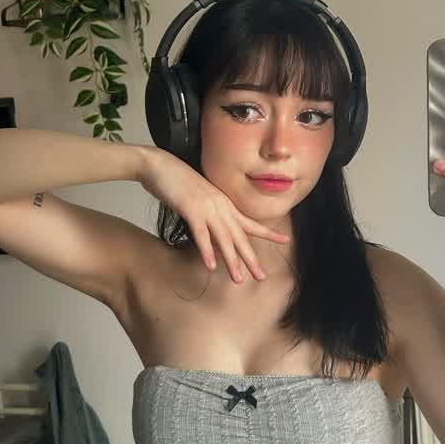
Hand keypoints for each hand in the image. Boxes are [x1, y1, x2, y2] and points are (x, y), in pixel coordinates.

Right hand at [138, 147, 290, 283]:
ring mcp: (207, 207)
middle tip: (261, 277)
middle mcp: (220, 206)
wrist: (159, 164)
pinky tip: (211, 266)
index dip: (268, 232)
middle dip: (251, 258)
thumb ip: (209, 213)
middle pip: (240, 236)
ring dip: (232, 260)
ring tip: (239, 279)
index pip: (250, 221)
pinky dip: (207, 250)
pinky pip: (201, 233)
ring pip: (224, 238)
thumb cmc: (177, 182)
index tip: (285, 239)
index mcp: (224, 203)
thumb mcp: (199, 198)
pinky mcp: (190, 209)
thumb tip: (214, 230)